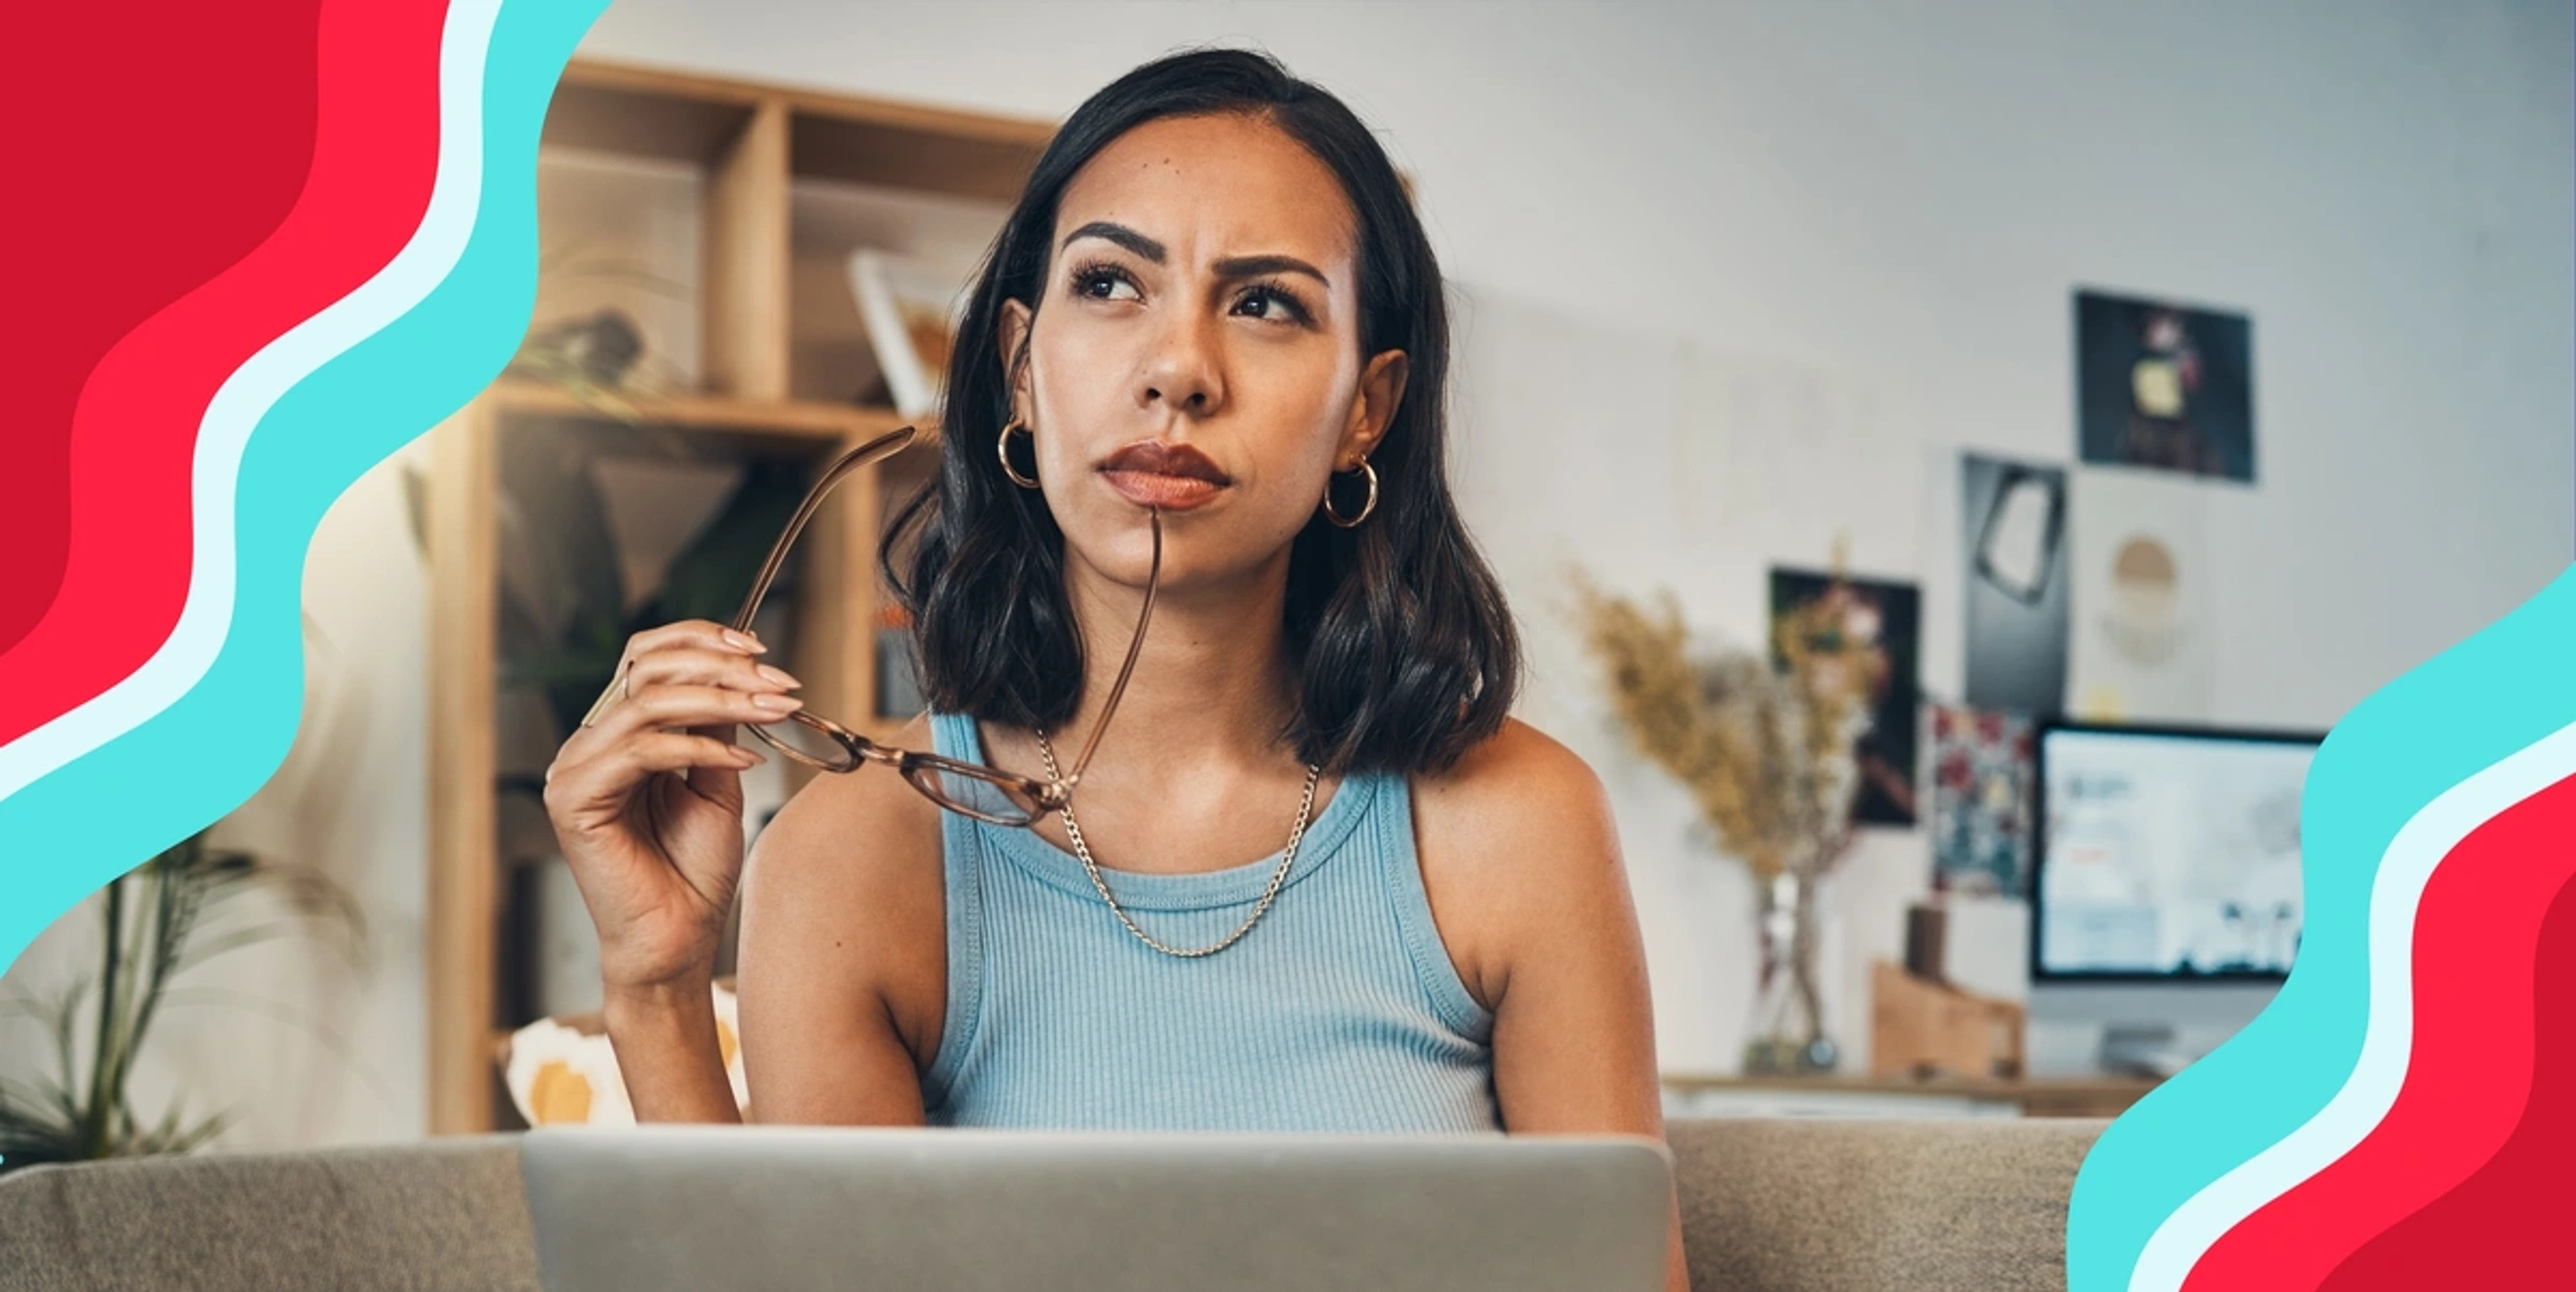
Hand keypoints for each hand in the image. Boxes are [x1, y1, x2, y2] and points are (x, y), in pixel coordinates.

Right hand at [541, 621, 804, 994]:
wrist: (678, 941)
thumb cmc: (693, 872)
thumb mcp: (717, 781)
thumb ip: (717, 726)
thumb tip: (742, 671)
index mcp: (617, 734)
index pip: (646, 657)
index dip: (701, 640)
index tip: (762, 652)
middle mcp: (589, 745)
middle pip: (645, 667)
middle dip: (721, 666)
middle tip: (779, 684)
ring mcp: (575, 771)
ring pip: (647, 702)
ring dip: (722, 700)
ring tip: (772, 712)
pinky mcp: (574, 801)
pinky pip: (640, 751)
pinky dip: (699, 746)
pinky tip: (743, 762)